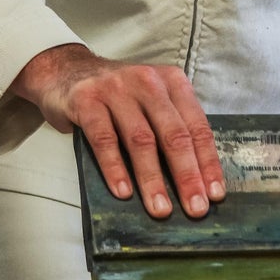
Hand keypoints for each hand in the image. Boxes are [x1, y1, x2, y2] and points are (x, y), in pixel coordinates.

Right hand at [10, 43, 224, 221]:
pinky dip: (115, 168)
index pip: (197, 127)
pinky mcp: (87, 101)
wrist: (64, 70)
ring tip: (161, 209)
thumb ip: (170, 127)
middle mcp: (148, 82)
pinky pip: (104, 139)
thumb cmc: (117, 96)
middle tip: (195, 209)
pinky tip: (123, 192)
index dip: (208, 163)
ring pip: (141, 140)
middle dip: (187, 175)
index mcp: (173, 83)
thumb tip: (193, 180)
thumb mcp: (150, 101)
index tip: (215, 194)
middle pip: (174, 134)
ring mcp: (116, 90)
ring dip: (152, 179)